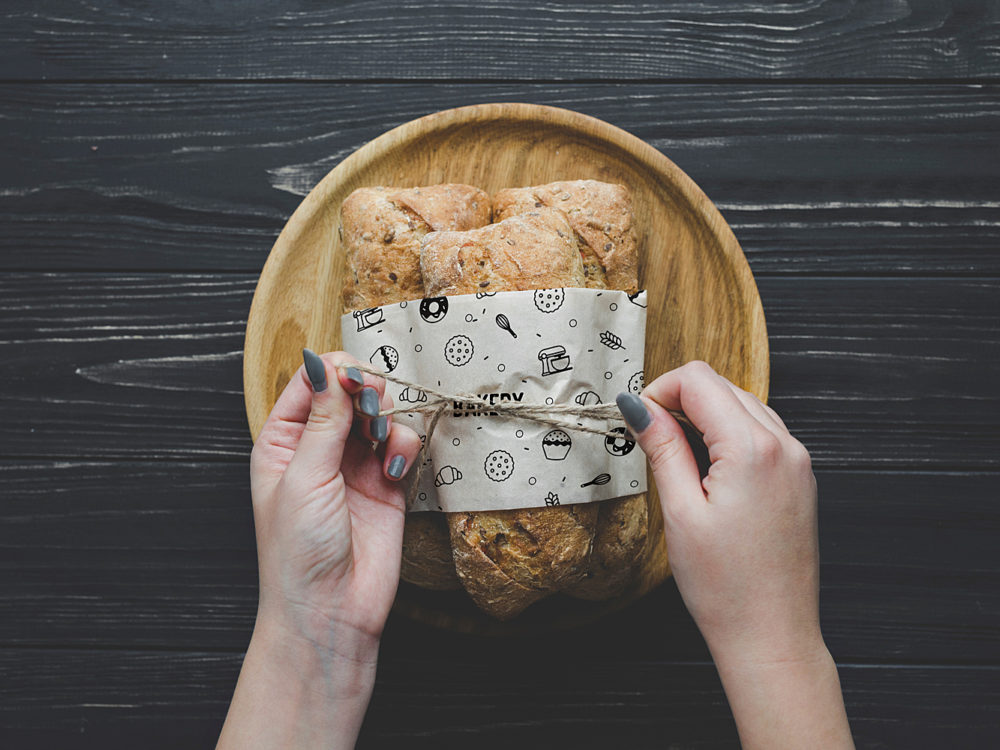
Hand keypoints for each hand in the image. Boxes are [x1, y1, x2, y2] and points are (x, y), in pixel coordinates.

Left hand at [250, 349, 419, 648]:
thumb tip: (328, 366)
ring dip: (387, 418)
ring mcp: (354, 466)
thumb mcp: (304, 477)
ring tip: (382, 441)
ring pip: (380, 415)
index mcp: (283, 441)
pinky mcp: (387, 484)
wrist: (331, 611)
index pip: (310, 384)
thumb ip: (325, 420)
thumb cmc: (297, 552)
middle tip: (373, 406)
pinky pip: (402, 445)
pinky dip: (405, 446)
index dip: (334, 373)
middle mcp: (319, 449)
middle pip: (349, 393)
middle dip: (366, 392)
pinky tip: (395, 469)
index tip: (354, 379)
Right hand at [617, 361, 852, 748]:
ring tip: (675, 454)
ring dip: (704, 415)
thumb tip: (639, 408)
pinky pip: (762, 431)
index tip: (637, 419)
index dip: (659, 391)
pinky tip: (707, 466)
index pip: (699, 380)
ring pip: (743, 404)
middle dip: (679, 400)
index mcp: (752, 449)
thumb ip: (663, 449)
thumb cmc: (726, 587)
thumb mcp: (681, 512)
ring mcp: (797, 462)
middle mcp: (783, 446)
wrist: (772, 635)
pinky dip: (729, 433)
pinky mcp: (800, 478)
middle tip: (649, 436)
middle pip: (722, 386)